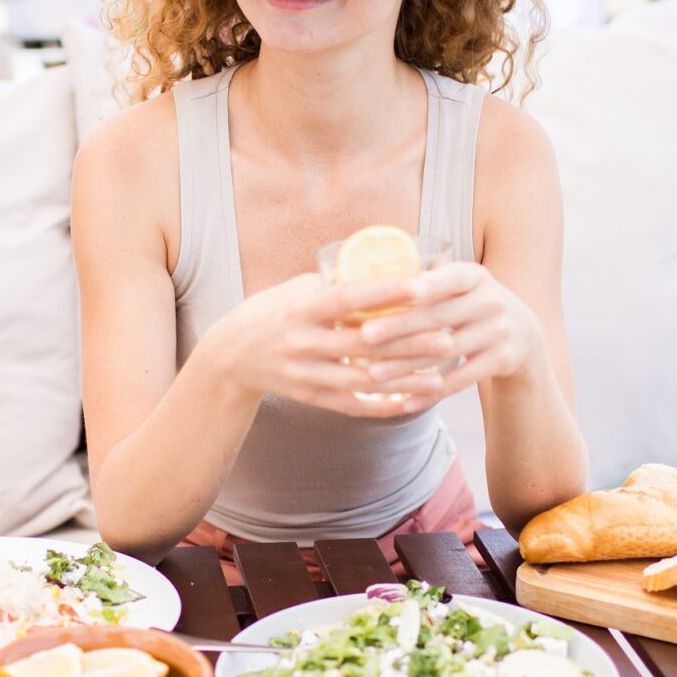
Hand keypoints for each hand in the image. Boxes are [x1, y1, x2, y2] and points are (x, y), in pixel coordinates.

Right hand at [205, 272, 454, 416]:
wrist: (229, 358)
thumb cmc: (269, 314)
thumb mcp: (294, 291)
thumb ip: (334, 284)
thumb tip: (384, 269)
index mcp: (300, 309)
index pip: (347, 298)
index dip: (385, 292)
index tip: (421, 285)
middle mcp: (302, 344)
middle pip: (363, 345)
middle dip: (408, 341)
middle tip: (447, 335)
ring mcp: (307, 375)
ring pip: (364, 381)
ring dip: (404, 378)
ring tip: (440, 373)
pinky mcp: (312, 399)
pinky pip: (355, 406)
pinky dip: (386, 405)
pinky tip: (415, 399)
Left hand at [357, 263, 545, 398]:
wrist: (523, 332)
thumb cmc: (470, 304)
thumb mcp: (460, 285)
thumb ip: (426, 280)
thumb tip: (366, 277)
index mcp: (475, 276)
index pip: (452, 277)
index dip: (429, 283)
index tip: (400, 289)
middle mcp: (492, 301)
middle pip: (441, 316)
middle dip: (400, 326)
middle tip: (364, 336)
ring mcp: (500, 332)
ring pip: (447, 351)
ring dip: (408, 364)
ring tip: (373, 373)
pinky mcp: (502, 361)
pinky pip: (461, 380)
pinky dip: (431, 392)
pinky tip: (403, 401)